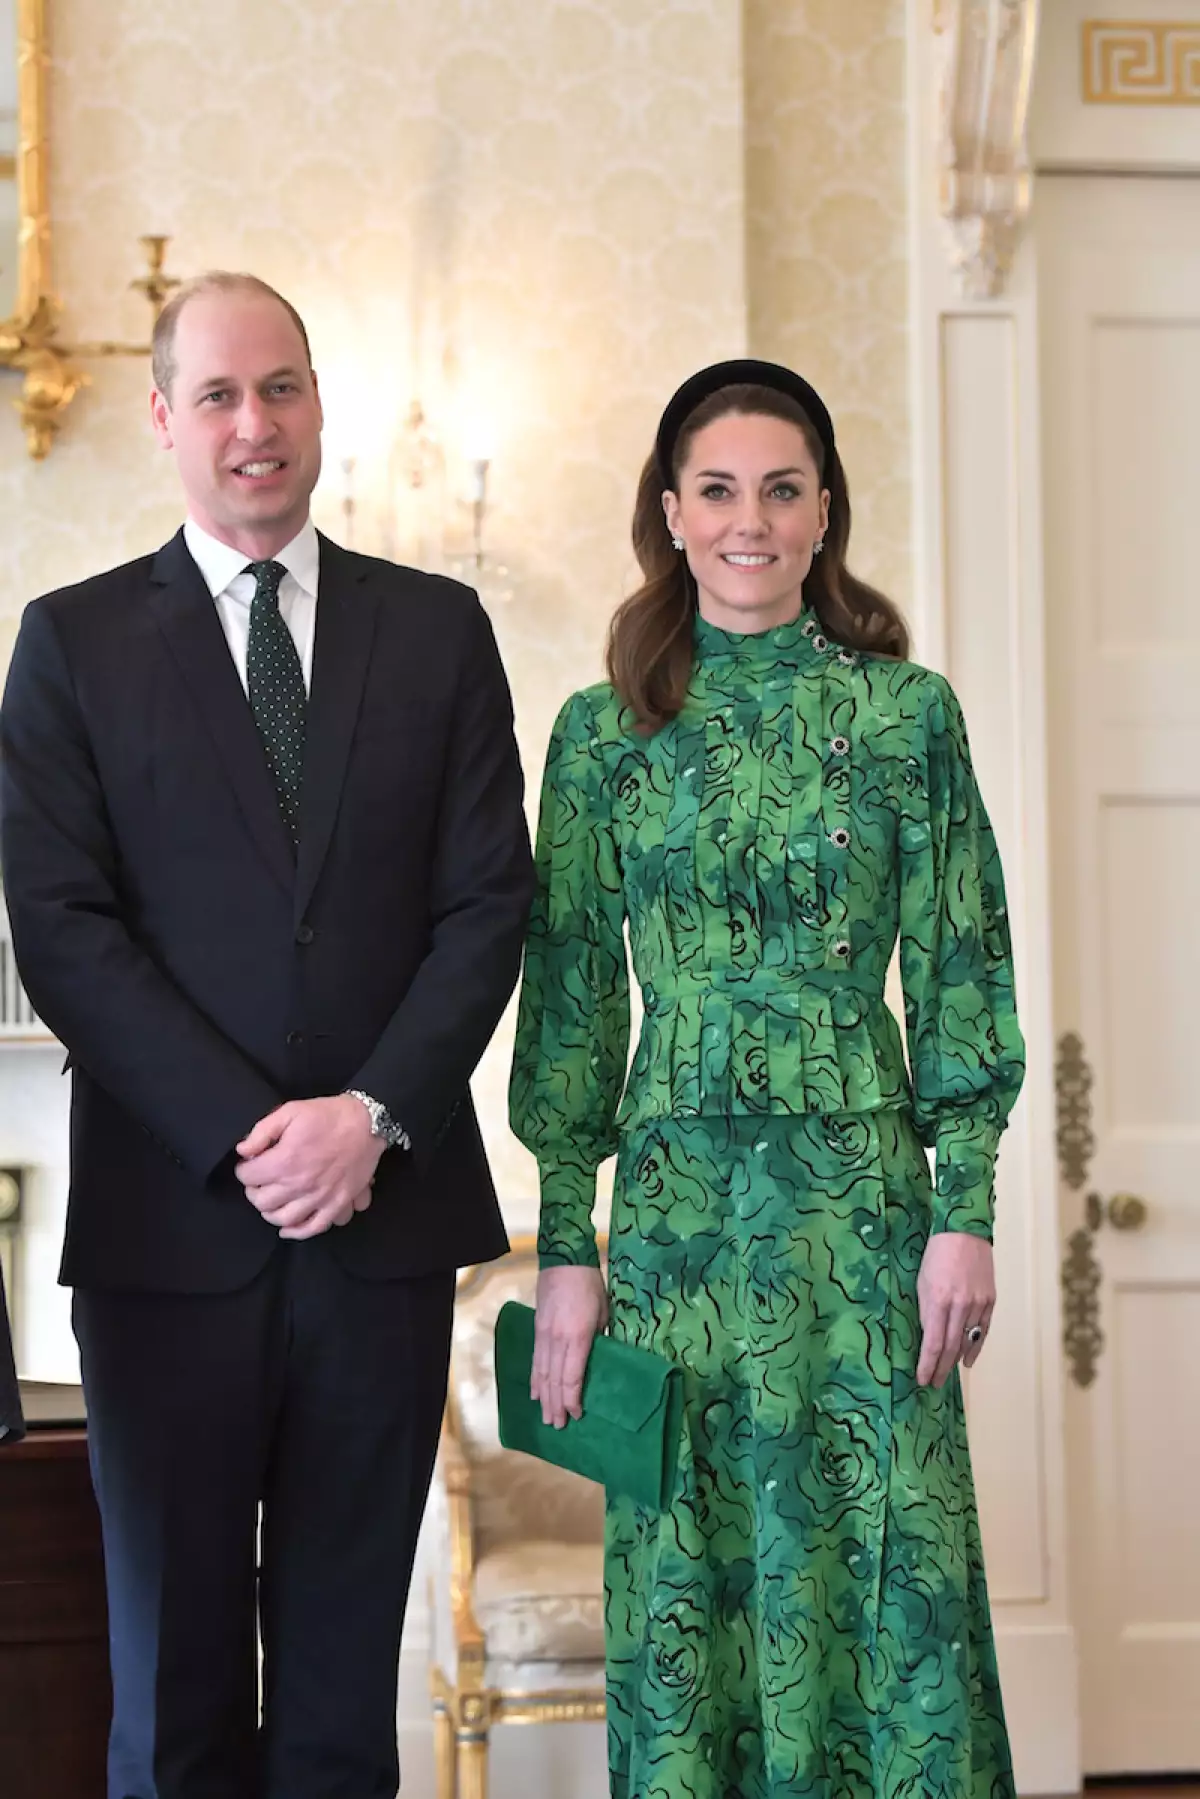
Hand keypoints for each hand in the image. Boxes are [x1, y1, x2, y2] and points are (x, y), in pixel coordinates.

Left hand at [235, 1096, 384, 1240]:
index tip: (249, 1163)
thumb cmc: (327, 1115)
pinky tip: (287, 1227)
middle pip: (262, 1201)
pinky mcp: (337, 1204)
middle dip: (254, 1190)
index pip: (248, 1177)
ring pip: (283, 1218)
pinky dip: (297, 1232)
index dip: (244, 1169)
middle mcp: (300, 1184)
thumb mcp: (290, 1111)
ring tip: (272, 1199)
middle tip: (259, 1180)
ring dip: (270, 1212)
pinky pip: (313, 1228)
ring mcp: (319, 1198)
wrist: (367, 1123)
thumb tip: (242, 1150)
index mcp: (285, 1161)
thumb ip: (262, 1131)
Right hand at [532, 1265, 608, 1429]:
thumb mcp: (605, 1313)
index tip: (576, 1414)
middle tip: (557, 1425)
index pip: (572, 1376)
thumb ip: (602, 1339)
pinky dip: (534, 1379)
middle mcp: (557, 1340)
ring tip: (545, 1416)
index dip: (573, 1398)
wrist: (564, 1261)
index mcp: (578, 1337)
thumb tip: (602, 1361)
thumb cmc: (591, 1286)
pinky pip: (535, 1360)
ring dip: (543, 1397)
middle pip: (555, 1380)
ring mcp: (544, 1335)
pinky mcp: (537, 1329)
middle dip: (556, 1405)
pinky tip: (534, 1392)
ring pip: (542, 1373)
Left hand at [916, 1231, 995, 1388]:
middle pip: (951, 1347)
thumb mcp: (921, 1282)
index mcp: (939, 1299)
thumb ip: (925, 1310)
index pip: (933, 1342)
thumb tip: (927, 1337)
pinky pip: (983, 1331)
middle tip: (934, 1383)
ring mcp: (978, 1304)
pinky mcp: (990, 1300)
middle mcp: (960, 1305)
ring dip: (956, 1360)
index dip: (927, 1364)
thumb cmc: (936, 1254)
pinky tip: (967, 1361)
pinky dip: (975, 1348)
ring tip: (945, 1374)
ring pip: (967, 1341)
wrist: (964, 1231)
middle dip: (941, 1368)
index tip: (922, 1379)